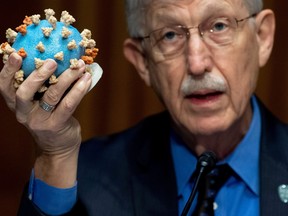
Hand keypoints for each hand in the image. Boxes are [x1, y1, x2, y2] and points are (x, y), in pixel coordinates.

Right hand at [0, 53, 91, 186]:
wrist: (58, 148)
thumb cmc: (50, 119)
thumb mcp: (39, 105)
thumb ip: (42, 87)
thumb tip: (59, 59)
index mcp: (16, 105)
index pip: (4, 87)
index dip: (8, 70)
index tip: (15, 54)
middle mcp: (24, 114)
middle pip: (23, 92)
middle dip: (37, 74)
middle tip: (52, 61)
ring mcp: (40, 121)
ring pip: (51, 95)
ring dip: (66, 78)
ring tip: (78, 66)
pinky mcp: (56, 125)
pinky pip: (68, 104)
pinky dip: (79, 90)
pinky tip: (86, 79)